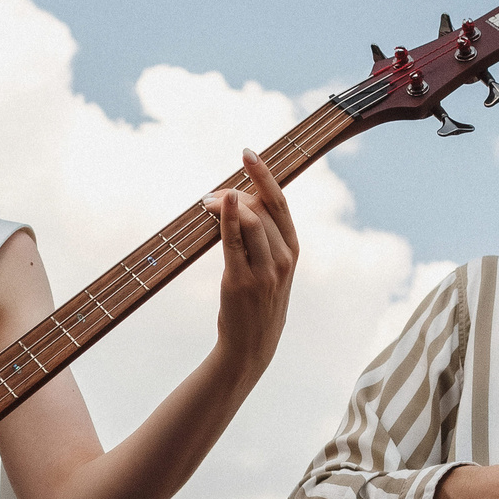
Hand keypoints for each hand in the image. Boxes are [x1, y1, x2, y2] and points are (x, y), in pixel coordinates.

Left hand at [208, 150, 298, 381]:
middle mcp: (284, 257)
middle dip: (243, 183)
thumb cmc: (257, 303)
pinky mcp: (242, 280)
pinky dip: (225, 217)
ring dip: (226, 202)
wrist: (252, 345)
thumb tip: (239, 200)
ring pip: (251, 220)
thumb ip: (262, 237)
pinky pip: (233, 241)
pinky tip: (214, 204)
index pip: (280, 202)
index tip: (248, 153)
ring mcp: (265, 270)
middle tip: (219, 183)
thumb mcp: (269, 268)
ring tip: (205, 201)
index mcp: (293, 249)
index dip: (264, 174)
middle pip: (265, 205)